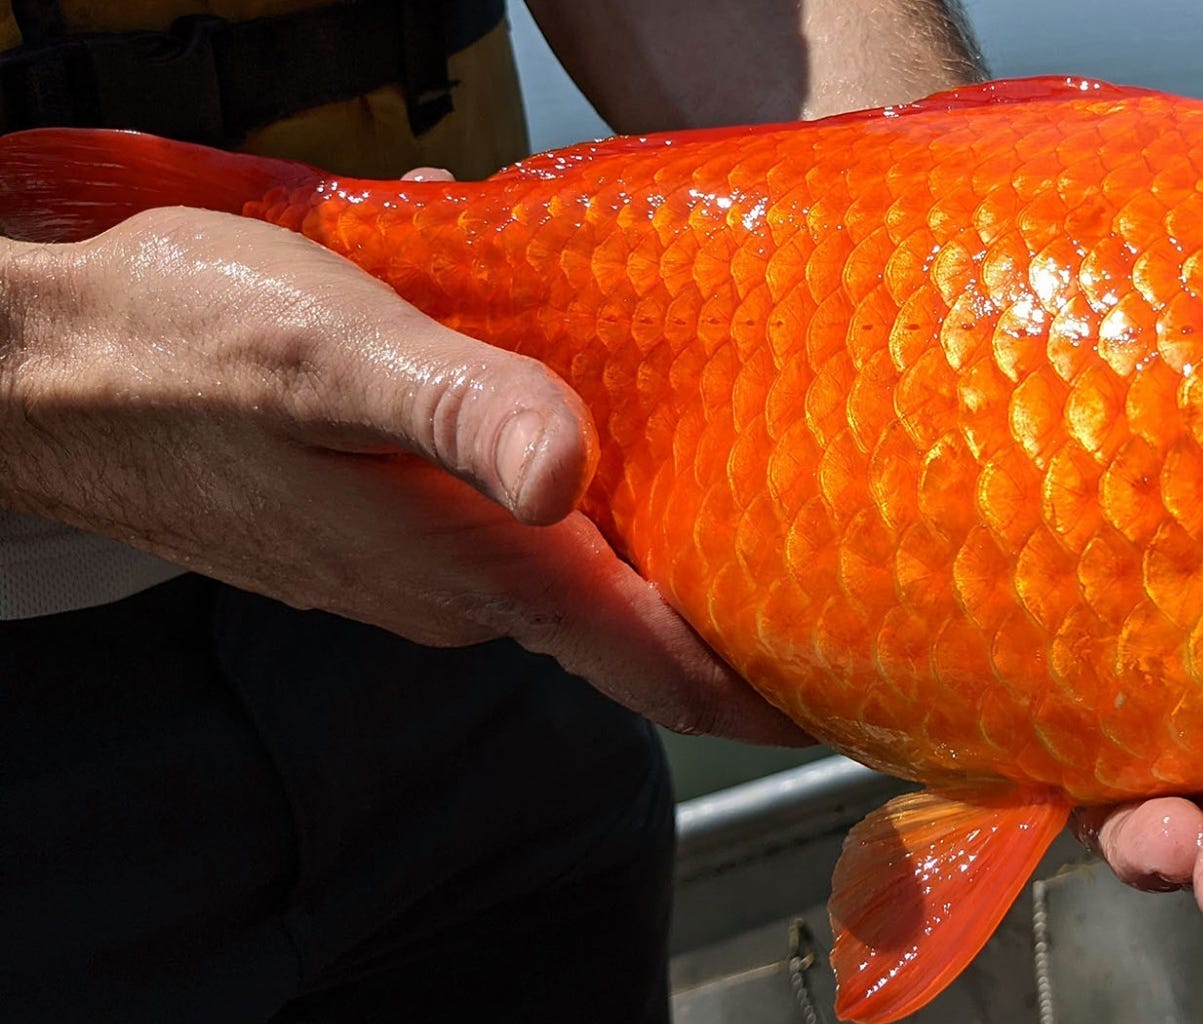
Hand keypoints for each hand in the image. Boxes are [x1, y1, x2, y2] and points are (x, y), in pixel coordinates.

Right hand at [0, 207, 805, 744]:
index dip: (766, 694)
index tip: (861, 699)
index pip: (656, 669)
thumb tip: (572, 472)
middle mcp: (461, 595)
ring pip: (581, 585)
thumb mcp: (329, 348)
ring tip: (764, 510)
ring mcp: (421, 575)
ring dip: (664, 559)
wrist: (46, 371)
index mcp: (476, 567)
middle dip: (738, 618)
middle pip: (638, 633)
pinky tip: (610, 448)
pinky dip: (585, 515)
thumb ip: (458, 409)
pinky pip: (521, 543)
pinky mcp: (389, 538)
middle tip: (848, 577)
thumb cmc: (176, 345)